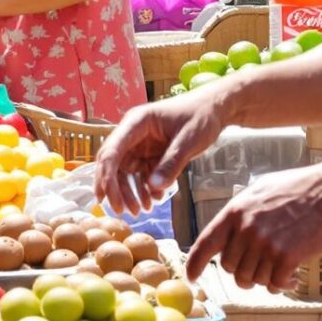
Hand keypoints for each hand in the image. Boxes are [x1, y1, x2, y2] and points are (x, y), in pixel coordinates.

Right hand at [95, 92, 228, 215]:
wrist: (214, 109)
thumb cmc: (201, 116)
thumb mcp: (189, 140)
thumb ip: (172, 164)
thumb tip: (153, 189)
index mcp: (136, 122)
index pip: (112, 150)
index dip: (106, 176)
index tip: (108, 198)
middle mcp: (133, 133)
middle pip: (113, 162)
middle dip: (114, 188)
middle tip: (120, 210)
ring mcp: (140, 144)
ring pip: (125, 172)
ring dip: (129, 192)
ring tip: (139, 211)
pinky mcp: (150, 154)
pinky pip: (141, 174)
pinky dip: (144, 189)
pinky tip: (154, 200)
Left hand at [185, 164, 321, 291]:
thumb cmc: (296, 189)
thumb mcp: (258, 192)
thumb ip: (239, 214)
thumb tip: (224, 234)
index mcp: (234, 212)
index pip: (204, 244)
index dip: (194, 264)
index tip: (191, 276)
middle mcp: (246, 230)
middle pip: (230, 268)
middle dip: (242, 272)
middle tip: (259, 267)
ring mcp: (265, 245)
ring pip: (252, 279)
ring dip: (264, 279)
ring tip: (279, 268)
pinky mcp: (286, 258)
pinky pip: (275, 284)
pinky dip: (283, 284)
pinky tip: (293, 276)